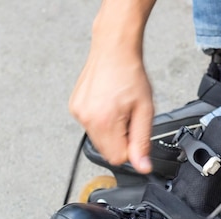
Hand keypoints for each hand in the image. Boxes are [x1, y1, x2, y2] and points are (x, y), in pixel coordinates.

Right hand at [69, 52, 152, 172]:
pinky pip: (91, 127)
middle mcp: (87, 119)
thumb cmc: (130, 74)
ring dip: (111, 131)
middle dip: (121, 140)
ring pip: (99, 140)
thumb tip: (142, 166)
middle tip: (128, 117)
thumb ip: (142, 142)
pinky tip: (108, 105)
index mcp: (104, 122)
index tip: (135, 132)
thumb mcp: (146, 111)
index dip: (131, 149)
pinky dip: (101, 122)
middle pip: (107, 151)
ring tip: (118, 109)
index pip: (118, 158)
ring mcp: (78, 113)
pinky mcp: (74, 107)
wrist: (114, 49)